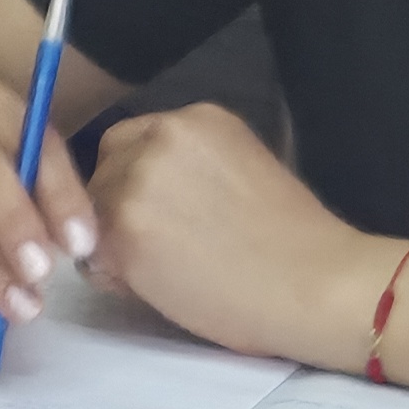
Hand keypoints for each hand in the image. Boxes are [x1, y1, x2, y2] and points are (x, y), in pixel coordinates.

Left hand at [85, 108, 381, 365]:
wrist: (317, 284)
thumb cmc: (296, 241)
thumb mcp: (243, 169)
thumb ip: (192, 169)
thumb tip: (152, 193)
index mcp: (197, 120)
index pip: (131, 142)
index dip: (136, 181)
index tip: (162, 214)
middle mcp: (160, 138)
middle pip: (105, 171)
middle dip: (120, 208)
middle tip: (161, 248)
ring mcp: (136, 181)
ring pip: (93, 213)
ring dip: (114, 242)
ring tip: (166, 272)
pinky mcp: (123, 230)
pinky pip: (92, 255)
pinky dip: (115, 275)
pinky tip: (161, 288)